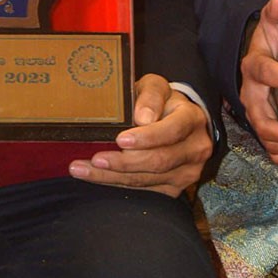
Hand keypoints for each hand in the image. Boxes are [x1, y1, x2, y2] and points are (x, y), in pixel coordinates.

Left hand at [69, 74, 212, 196]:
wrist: (175, 120)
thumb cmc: (160, 101)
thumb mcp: (155, 87)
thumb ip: (150, 95)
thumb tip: (143, 117)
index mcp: (192, 119)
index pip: (172, 131)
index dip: (147, 138)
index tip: (121, 140)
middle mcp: (195, 148)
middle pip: (159, 161)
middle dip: (124, 163)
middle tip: (95, 159)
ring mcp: (187, 171)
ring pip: (148, 180)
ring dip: (112, 176)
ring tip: (82, 169)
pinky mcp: (174, 188)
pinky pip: (143, 190)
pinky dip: (116, 184)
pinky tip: (95, 177)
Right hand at [240, 0, 277, 163]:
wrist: (261, 59)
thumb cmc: (271, 41)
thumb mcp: (273, 24)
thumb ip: (277, 12)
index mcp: (254, 66)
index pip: (265, 73)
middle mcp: (251, 93)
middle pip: (260, 116)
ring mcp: (256, 111)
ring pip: (265, 134)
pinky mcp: (263, 124)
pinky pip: (270, 145)